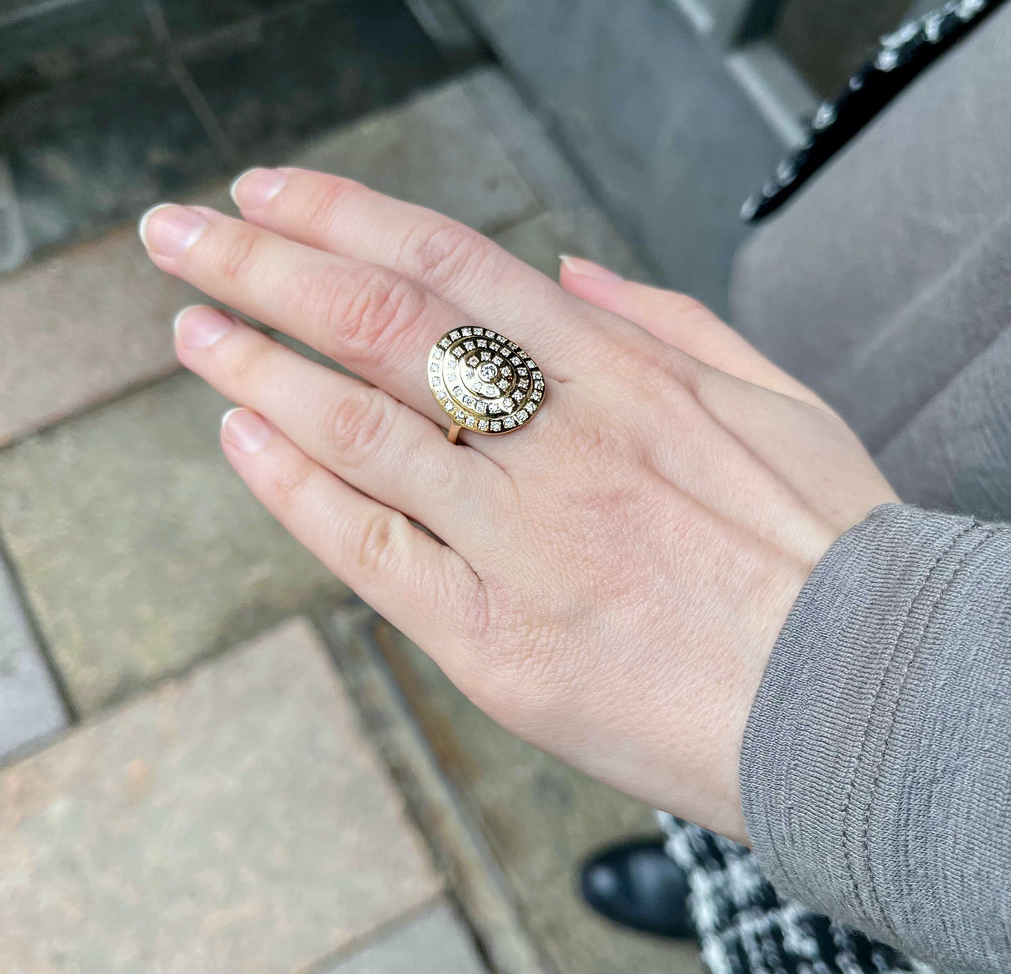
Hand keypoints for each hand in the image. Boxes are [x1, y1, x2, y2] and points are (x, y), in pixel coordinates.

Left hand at [139, 169, 896, 841]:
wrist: (863, 704)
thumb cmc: (828, 553)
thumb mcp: (774, 403)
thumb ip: (664, 324)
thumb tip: (565, 272)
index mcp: (626, 376)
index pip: (448, 263)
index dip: (341, 216)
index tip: (269, 194)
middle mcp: (560, 446)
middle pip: (378, 325)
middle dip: (264, 266)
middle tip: (185, 236)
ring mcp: (521, 546)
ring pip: (357, 431)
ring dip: (258, 369)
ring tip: (193, 329)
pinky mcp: (496, 645)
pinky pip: (371, 553)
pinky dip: (297, 490)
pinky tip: (244, 439)